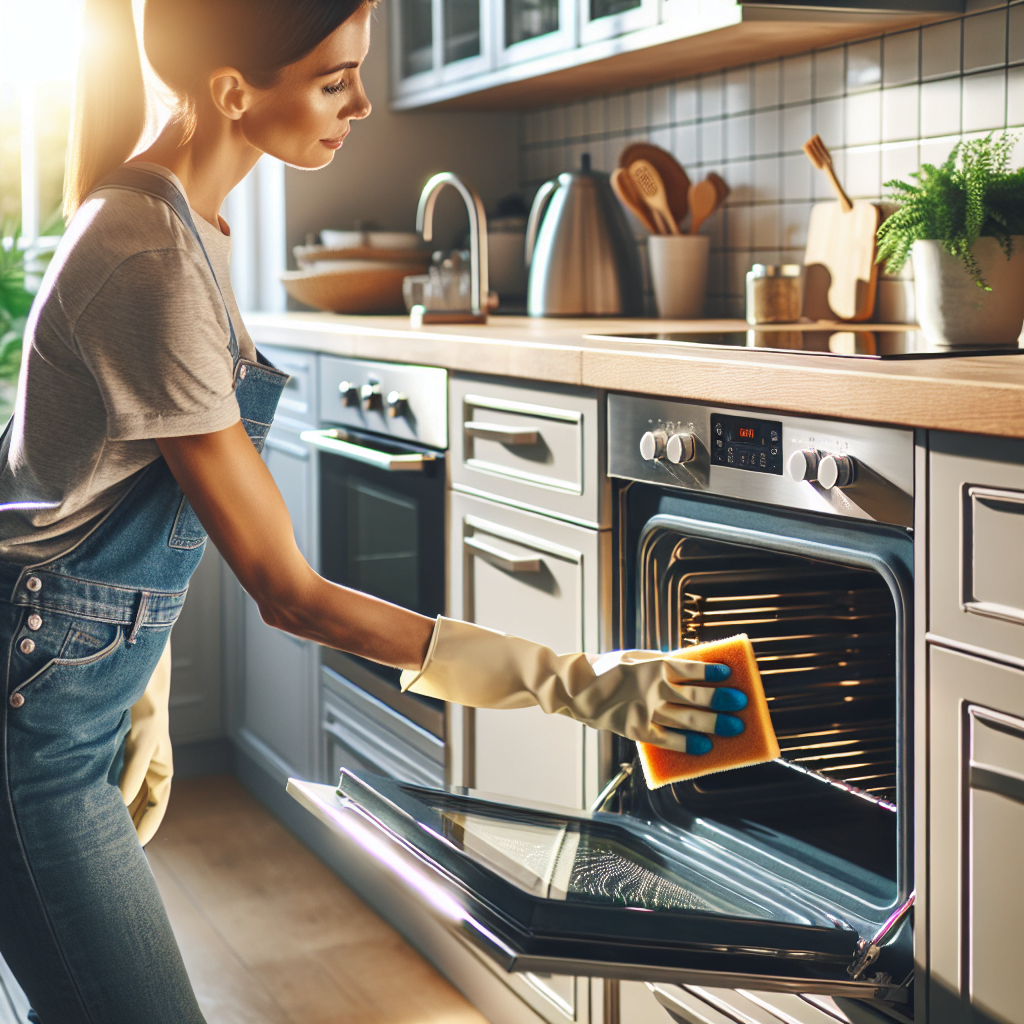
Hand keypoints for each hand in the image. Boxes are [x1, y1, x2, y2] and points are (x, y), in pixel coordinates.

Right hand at [589, 650, 745, 754]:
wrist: (575, 688)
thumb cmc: (605, 669)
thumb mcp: (633, 656)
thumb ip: (660, 659)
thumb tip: (688, 662)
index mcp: (652, 667)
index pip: (689, 668)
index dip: (711, 671)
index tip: (728, 673)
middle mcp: (652, 689)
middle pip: (694, 697)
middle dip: (721, 700)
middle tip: (740, 703)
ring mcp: (645, 711)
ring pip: (686, 719)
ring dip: (712, 724)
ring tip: (733, 727)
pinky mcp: (636, 730)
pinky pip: (666, 739)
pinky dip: (686, 744)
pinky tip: (704, 746)